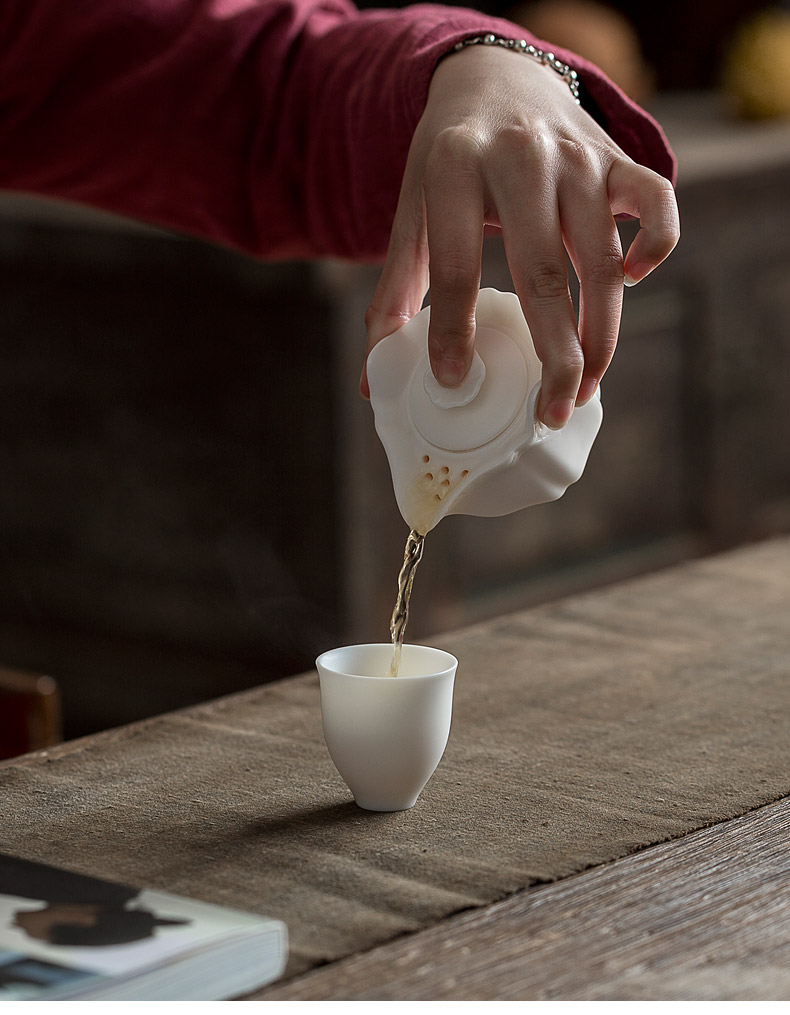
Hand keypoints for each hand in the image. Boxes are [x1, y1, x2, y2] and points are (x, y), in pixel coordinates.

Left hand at [361, 43, 679, 427]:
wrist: (496, 77)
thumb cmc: (447, 162)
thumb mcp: (410, 213)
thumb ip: (396, 292)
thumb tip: (372, 379)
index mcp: (453, 169)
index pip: (454, 265)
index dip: (452, 330)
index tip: (454, 382)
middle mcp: (521, 158)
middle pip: (544, 276)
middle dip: (553, 357)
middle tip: (548, 413)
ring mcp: (577, 156)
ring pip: (603, 260)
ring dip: (602, 335)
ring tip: (583, 388)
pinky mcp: (617, 157)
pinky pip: (658, 205)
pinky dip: (657, 246)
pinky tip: (632, 284)